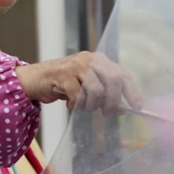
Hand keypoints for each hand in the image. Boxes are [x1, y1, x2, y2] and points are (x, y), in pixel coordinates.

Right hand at [16, 51, 142, 115]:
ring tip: (84, 107)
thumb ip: (104, 93)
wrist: (37, 78)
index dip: (132, 91)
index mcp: (100, 60)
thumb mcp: (88, 85)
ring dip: (92, 105)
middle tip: (107, 113)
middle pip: (113, 81)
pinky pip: (78, 96)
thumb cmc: (65, 83)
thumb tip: (122, 109)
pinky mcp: (63, 75)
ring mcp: (76, 66)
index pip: (122, 74)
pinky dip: (76, 105)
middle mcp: (90, 60)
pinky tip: (71, 104)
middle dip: (112, 102)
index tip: (137, 106)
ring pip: (96, 90)